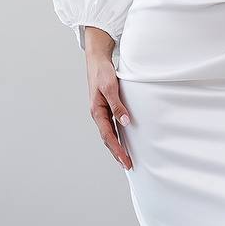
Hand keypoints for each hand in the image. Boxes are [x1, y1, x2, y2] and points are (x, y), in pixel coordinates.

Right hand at [83, 29, 132, 169]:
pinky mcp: (106, 108)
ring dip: (117, 147)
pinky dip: (117, 136)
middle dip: (117, 153)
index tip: (125, 161)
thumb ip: (117, 105)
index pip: (108, 136)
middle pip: (108, 139)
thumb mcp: (110, 88)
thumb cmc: (102, 73)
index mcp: (96, 112)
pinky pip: (112, 126)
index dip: (117, 150)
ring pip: (109, 134)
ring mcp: (102, 112)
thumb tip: (125, 122)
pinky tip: (123, 141)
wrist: (97, 60)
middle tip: (128, 165)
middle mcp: (98, 114)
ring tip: (125, 159)